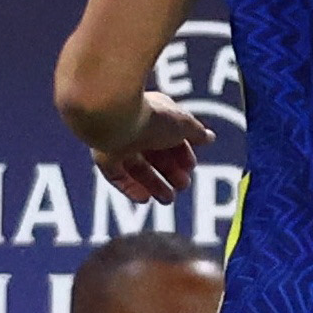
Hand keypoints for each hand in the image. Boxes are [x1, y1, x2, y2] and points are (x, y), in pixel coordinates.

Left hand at [91, 93, 212, 205]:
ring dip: (154, 184)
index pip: (171, 135)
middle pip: (155, 153)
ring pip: (137, 167)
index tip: (191, 166)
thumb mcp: (183, 125)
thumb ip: (196, 133)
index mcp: (155, 113)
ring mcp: (117, 141)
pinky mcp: (103, 155)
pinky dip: (131, 188)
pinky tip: (144, 199)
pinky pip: (117, 175)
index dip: (183, 152)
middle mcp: (135, 126)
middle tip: (183, 186)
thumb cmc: (152, 116)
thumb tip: (210, 137)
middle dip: (171, 171)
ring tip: (168, 199)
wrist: (116, 118)